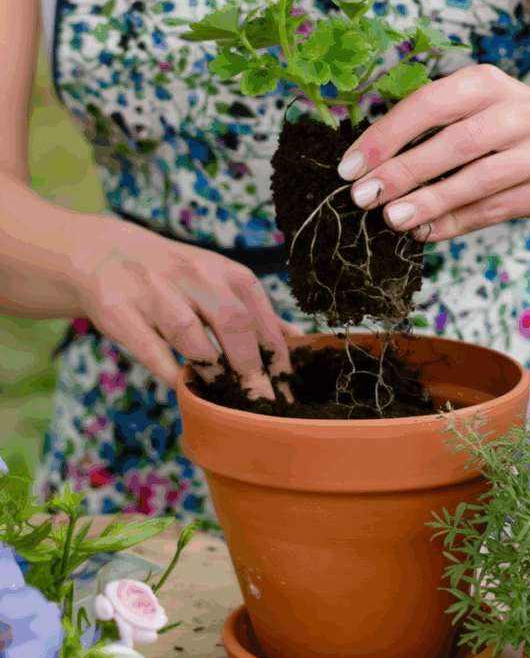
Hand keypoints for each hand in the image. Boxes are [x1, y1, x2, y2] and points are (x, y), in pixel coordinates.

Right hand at [67, 215, 302, 399]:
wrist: (106, 253)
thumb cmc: (175, 277)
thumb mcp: (217, 280)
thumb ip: (253, 311)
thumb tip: (295, 341)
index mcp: (224, 271)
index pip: (260, 315)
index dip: (276, 356)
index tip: (285, 390)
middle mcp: (193, 276)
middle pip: (232, 322)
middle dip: (250, 367)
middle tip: (260, 403)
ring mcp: (154, 291)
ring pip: (189, 333)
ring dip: (210, 369)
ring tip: (223, 397)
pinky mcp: (118, 311)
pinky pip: (148, 347)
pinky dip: (168, 371)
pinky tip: (181, 387)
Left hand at [337, 64, 529, 240]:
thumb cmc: (512, 127)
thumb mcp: (479, 107)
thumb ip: (432, 128)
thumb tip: (367, 166)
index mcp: (488, 82)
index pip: (430, 103)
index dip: (386, 135)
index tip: (349, 165)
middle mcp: (521, 110)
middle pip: (455, 142)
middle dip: (403, 171)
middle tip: (362, 196)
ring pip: (479, 179)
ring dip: (430, 201)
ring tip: (392, 218)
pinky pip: (498, 209)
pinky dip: (457, 223)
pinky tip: (426, 232)